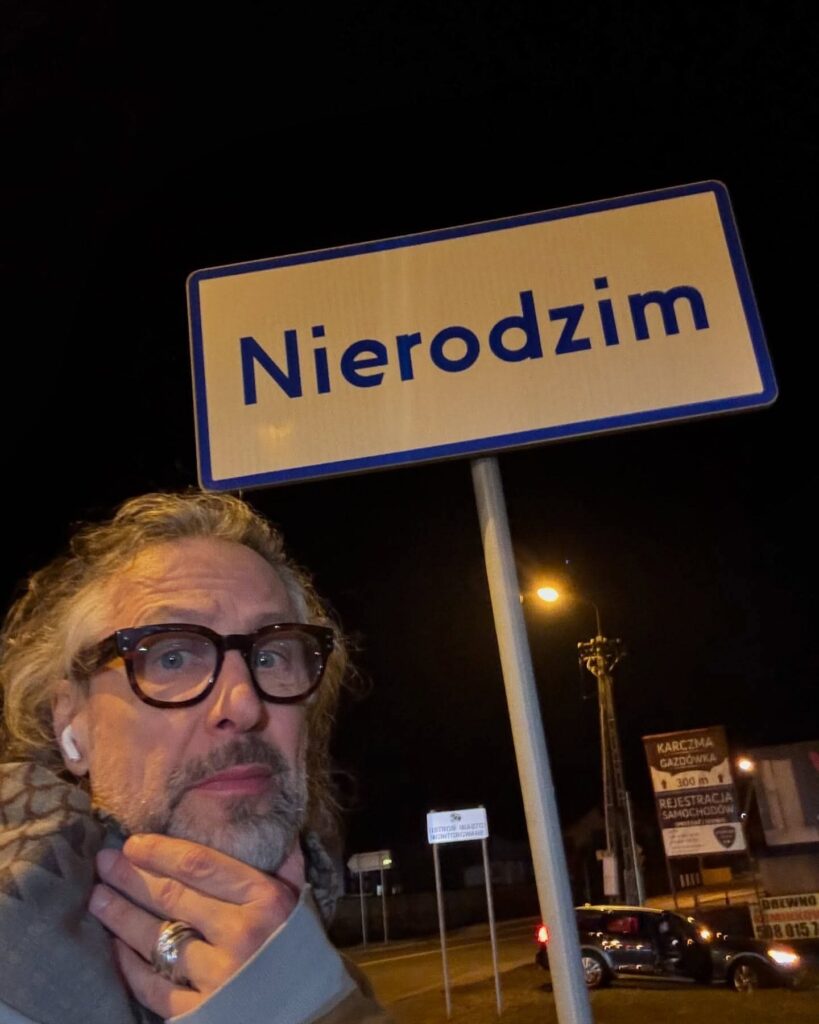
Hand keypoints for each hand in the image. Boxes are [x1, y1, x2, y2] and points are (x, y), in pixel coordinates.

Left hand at [89, 834, 303, 1017]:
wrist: (317, 1019)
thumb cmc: (304, 957)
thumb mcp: (301, 907)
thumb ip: (288, 870)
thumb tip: (283, 834)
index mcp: (265, 900)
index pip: (201, 865)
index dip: (162, 851)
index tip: (134, 843)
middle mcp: (240, 934)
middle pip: (172, 897)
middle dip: (132, 877)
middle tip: (104, 863)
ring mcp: (218, 976)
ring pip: (157, 938)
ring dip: (121, 917)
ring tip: (98, 898)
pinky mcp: (200, 1013)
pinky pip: (154, 986)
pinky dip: (132, 965)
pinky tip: (116, 947)